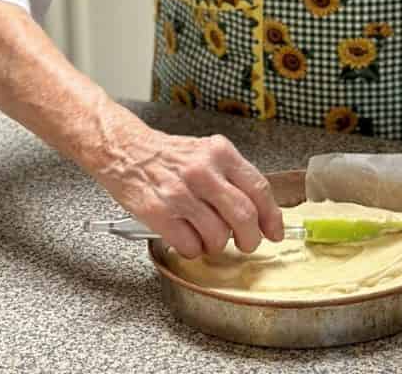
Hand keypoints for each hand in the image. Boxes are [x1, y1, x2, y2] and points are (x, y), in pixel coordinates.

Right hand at [94, 127, 283, 258]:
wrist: (126, 150)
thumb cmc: (170, 156)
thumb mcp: (208, 153)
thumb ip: (233, 177)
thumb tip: (260, 212)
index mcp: (220, 153)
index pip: (258, 188)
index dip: (272, 216)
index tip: (275, 232)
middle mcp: (203, 171)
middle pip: (244, 216)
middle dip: (250, 238)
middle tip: (246, 244)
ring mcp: (180, 193)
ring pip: (218, 236)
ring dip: (217, 246)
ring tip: (208, 238)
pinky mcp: (159, 213)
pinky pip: (190, 246)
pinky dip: (193, 250)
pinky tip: (187, 238)